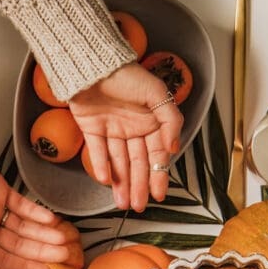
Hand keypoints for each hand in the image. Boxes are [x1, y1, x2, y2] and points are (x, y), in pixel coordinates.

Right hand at [0, 151, 72, 268]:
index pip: (7, 262)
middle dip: (42, 252)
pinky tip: (51, 220)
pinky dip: (38, 213)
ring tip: (63, 239)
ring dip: (44, 234)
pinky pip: (23, 206)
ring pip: (26, 228)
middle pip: (21, 246)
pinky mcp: (1, 193)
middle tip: (64, 255)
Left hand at [69, 63, 183, 211]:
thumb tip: (174, 148)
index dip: (158, 175)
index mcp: (151, 122)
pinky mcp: (92, 128)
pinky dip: (100, 166)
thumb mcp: (157, 94)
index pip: (156, 155)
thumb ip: (171, 121)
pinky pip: (98, 151)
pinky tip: (105, 181)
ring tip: (123, 203)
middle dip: (139, 186)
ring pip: (119, 161)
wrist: (93, 62)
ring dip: (121, 182)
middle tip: (138, 206)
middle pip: (137, 163)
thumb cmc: (127, 74)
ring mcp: (112, 129)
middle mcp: (133, 128)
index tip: (158, 195)